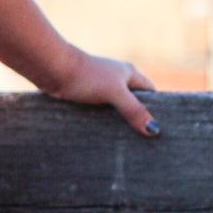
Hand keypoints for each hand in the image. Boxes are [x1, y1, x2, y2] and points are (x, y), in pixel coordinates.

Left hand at [41, 46, 158, 136]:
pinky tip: (102, 135)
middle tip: (144, 141)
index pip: (150, 91)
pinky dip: (101, 121)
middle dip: (136, 118)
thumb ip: (133, 110)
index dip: (156, 107)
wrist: (52, 68)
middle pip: (132, 101)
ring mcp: (99, 87)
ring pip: (114, 108)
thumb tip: (154, 130)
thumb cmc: (85, 75)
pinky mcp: (84, 95)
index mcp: (128, 74)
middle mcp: (115, 79)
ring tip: (124, 143)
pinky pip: (98, 110)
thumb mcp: (114, 93)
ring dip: (117, 122)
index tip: (160, 127)